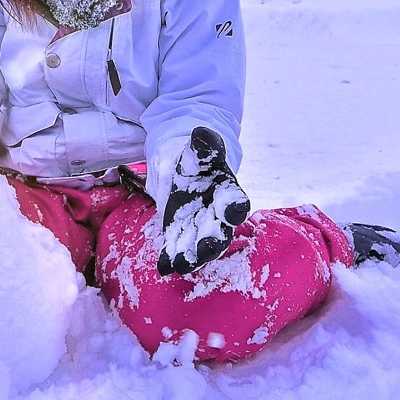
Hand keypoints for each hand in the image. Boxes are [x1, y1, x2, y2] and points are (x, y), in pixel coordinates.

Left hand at [157, 127, 250, 275]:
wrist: (188, 170)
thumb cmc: (201, 160)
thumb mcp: (201, 150)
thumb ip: (205, 146)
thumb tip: (202, 132)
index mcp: (228, 193)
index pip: (236, 202)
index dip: (235, 206)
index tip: (234, 210)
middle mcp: (218, 217)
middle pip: (219, 233)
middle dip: (212, 242)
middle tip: (205, 249)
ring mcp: (199, 228)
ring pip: (198, 246)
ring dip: (191, 256)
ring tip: (180, 265)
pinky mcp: (181, 233)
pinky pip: (177, 248)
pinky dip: (171, 258)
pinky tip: (163, 266)